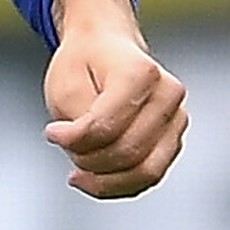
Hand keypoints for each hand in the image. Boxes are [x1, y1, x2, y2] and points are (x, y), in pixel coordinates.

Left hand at [43, 0, 186, 196]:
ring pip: (145, 172)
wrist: (105, 45)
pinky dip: (119, 184)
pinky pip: (149, 177)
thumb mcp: (64, 86)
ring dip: (105, 177)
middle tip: (67, 144)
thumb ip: (78, 126)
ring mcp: (177, 117)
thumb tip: (88, 159)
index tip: (52, 132)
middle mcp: (168, 93)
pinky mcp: (174, 138)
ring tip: (81, 162)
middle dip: (88, 159)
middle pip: (127, 152)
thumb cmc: (85, 62)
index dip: (72, 139)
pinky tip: (96, 176)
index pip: (106, 128)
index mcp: (141, 72)